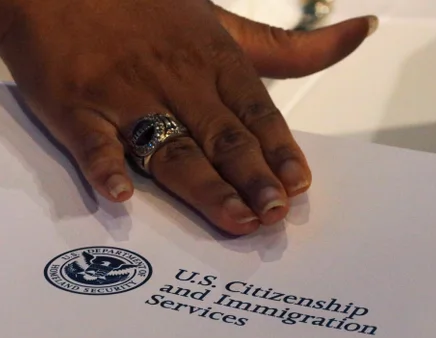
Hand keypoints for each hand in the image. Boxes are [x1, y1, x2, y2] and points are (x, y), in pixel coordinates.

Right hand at [0, 1, 375, 234]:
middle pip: (221, 136)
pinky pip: (92, 141)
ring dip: (202, 185)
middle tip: (274, 215)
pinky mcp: (76, 107)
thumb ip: (286, 46)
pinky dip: (105, 167)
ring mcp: (123, 94)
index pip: (255, 112)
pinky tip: (122, 196)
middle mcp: (174, 79)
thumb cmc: (142, 7)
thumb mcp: (219, 21)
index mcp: (211, 59)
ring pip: (169, 146)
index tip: (299, 185)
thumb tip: (359, 31)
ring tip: (232, 219)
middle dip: (252, 178)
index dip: (279, 151)